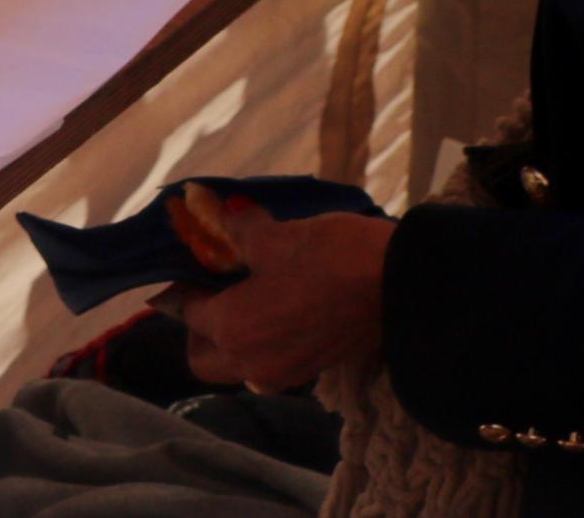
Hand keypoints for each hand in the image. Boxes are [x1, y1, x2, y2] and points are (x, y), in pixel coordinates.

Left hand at [158, 197, 393, 392]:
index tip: (188, 261)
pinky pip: (267, 364)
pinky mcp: (313, 369)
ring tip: (242, 291)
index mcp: (233, 331)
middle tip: (208, 287)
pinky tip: (273, 302)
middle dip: (197, 327)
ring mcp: (285, 372)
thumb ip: (236, 230)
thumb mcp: (274, 236)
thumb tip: (215, 211)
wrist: (401, 285)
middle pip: (204, 357)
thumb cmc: (330, 257)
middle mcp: (252, 363)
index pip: (186, 313)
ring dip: (229, 337)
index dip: (182, 283)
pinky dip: (259, 341)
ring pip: (236, 365)